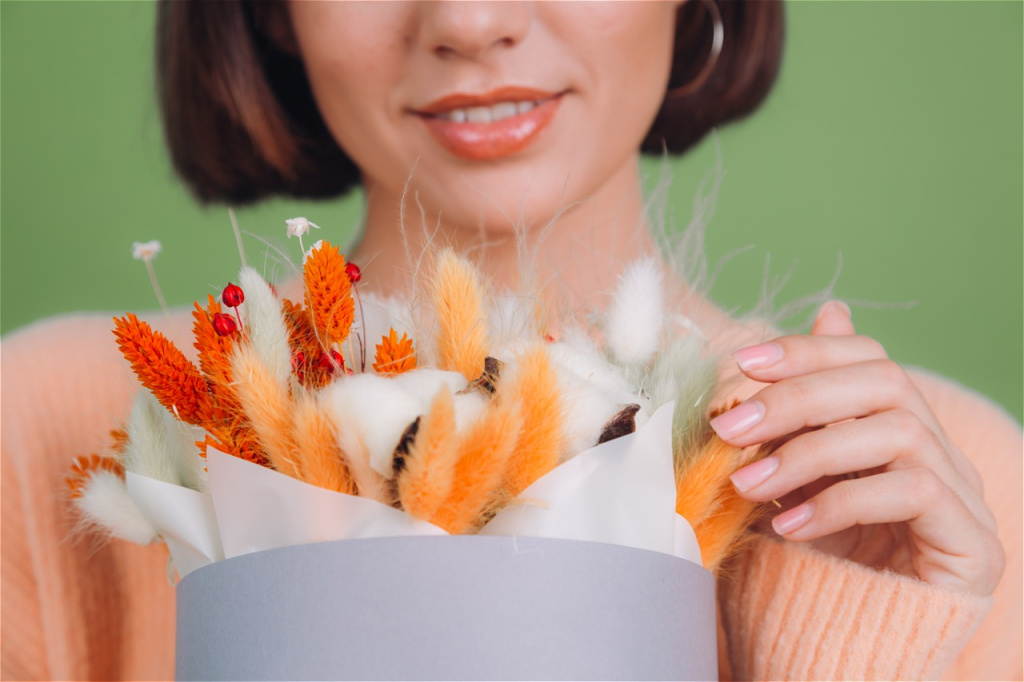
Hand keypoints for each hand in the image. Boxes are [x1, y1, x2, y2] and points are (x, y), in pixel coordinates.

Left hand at [711, 301, 1004, 595]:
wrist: (848, 648)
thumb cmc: (815, 560)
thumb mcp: (788, 483)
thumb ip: (785, 425)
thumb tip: (759, 353)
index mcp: (899, 426)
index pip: (868, 357)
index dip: (808, 350)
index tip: (742, 360)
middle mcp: (940, 450)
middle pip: (885, 382)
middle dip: (798, 397)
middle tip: (729, 428)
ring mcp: (964, 494)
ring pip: (900, 432)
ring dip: (810, 453)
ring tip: (748, 485)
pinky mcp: (972, 543)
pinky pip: (915, 492)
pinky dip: (842, 503)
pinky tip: (790, 527)